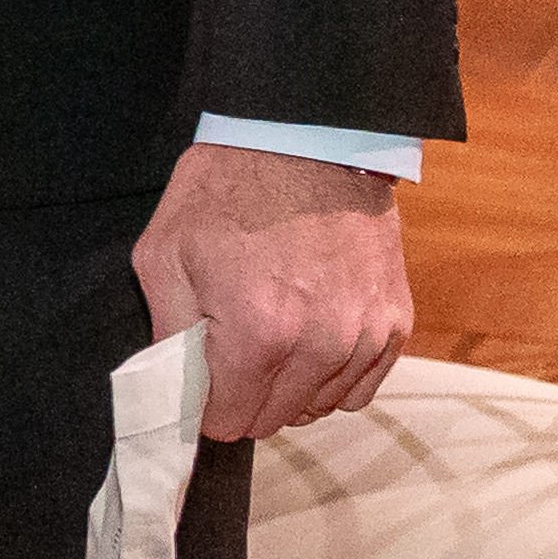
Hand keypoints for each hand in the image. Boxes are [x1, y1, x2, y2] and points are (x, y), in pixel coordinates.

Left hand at [132, 143, 410, 439]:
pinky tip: (309, 340)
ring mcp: (363, 336)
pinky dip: (332, 377)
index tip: (199, 381)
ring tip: (271, 336)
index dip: (205, 406)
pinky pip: (360, 388)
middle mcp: (319, 345)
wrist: (304, 138)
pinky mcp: (393, 323)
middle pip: (273, 420)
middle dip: (244, 396)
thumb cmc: (225, 189)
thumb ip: (168, 333)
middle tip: (229, 351)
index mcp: (257, 332)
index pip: (228, 420)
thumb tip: (176, 390)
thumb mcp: (164, 252)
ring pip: (318, 408)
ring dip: (289, 387)